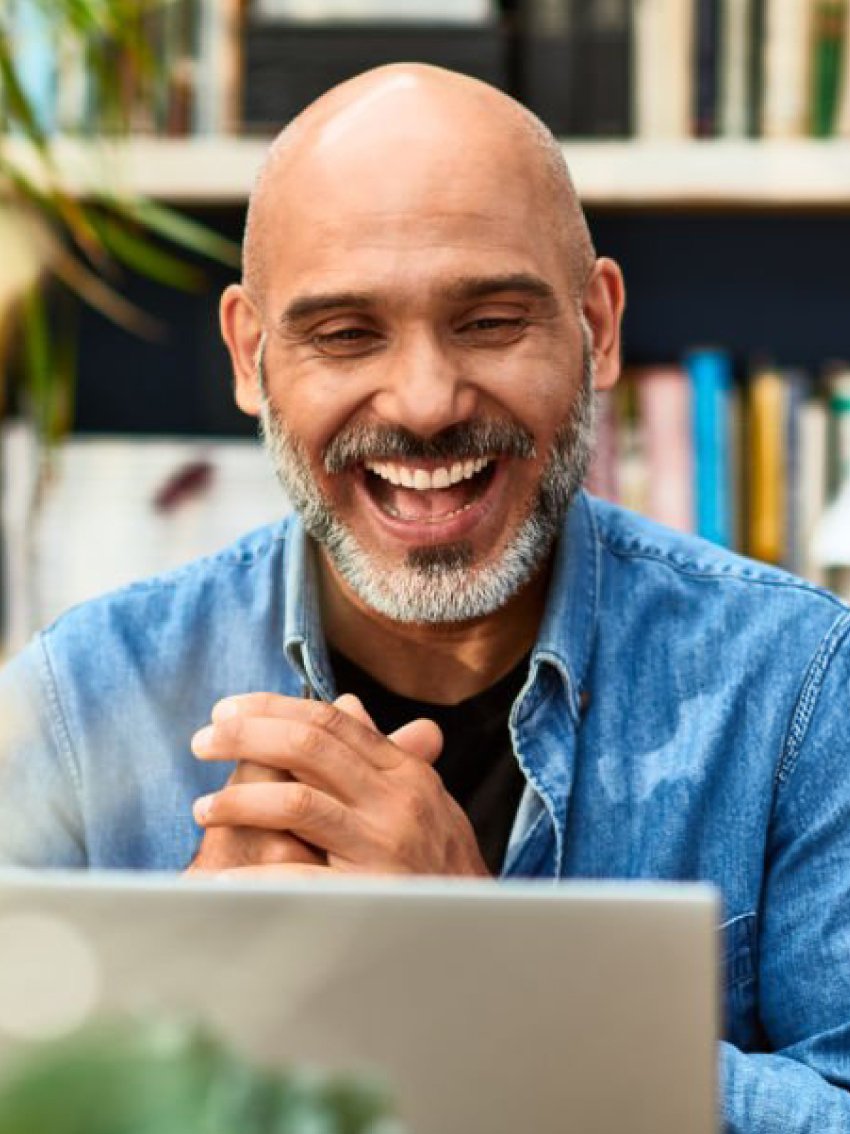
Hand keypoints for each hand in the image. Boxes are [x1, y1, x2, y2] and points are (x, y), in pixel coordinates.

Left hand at [188, 692, 489, 878]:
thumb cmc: (443, 863)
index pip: (331, 721)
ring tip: (203, 809)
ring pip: (298, 803)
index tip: (227, 710)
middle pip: (309, 747)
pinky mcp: (371, 897)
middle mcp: (397, 801)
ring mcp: (385, 848)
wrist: (483, 934)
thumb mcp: (423, 798)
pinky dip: (252, 880)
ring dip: (239, 801)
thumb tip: (345, 703)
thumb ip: (381, 752)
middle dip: (245, 737)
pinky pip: (300, 880)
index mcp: (405, 772)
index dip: (272, 709)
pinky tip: (219, 882)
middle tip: (202, 742)